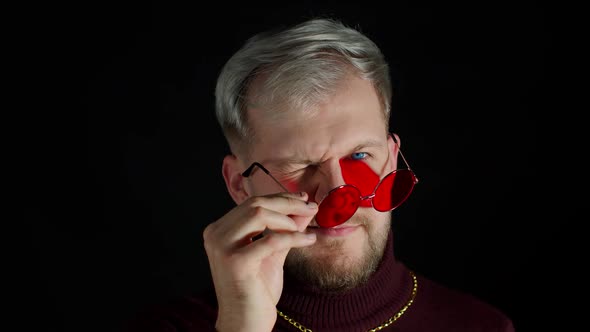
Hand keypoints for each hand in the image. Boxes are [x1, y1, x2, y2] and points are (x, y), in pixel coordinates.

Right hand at [203, 192, 317, 331]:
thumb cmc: (256, 290)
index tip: (304, 199)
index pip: (251, 203)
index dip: (280, 198)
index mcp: (220, 230)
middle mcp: (216, 234)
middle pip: (255, 204)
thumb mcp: (273, 252)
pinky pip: (271, 240)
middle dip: (287, 203)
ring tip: (304, 230)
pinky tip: (308, 241)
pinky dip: (293, 237)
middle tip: (311, 207)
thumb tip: (305, 206)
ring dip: (288, 219)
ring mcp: (222, 247)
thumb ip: (286, 229)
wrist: (245, 323)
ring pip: (259, 214)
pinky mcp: (235, 261)